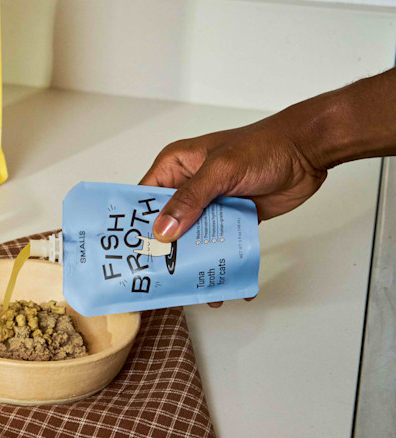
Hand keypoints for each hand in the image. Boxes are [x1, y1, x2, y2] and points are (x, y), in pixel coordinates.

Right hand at [140, 114, 328, 305]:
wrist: (307, 151)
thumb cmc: (263, 146)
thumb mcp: (221, 170)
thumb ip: (191, 199)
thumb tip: (163, 230)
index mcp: (175, 167)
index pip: (144, 198)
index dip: (135, 224)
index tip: (130, 253)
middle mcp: (188, 186)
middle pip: (167, 224)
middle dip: (166, 252)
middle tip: (160, 281)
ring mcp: (210, 204)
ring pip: (194, 239)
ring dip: (196, 263)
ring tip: (195, 290)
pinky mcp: (232, 218)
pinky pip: (220, 244)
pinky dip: (221, 262)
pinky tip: (224, 283)